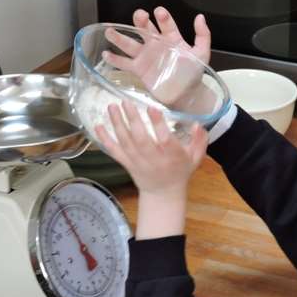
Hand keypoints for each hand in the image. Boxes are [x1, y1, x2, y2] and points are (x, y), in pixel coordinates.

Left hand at [94, 100, 207, 238]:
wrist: (163, 193)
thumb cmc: (180, 171)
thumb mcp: (195, 157)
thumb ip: (199, 140)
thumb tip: (198, 124)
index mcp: (172, 157)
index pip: (165, 140)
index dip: (158, 125)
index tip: (152, 108)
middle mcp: (154, 160)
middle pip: (141, 140)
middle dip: (132, 120)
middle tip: (126, 102)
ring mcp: (138, 162)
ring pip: (126, 143)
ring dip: (117, 124)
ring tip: (112, 106)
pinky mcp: (127, 164)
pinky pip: (115, 152)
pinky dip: (105, 140)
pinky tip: (98, 126)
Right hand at [102, 7, 211, 108]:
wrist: (186, 94)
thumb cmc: (193, 73)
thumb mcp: (202, 53)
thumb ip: (202, 35)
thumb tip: (200, 17)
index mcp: (171, 38)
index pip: (166, 24)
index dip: (163, 18)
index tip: (159, 13)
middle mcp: (156, 44)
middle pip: (145, 29)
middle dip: (141, 21)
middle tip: (139, 15)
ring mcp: (146, 56)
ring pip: (130, 44)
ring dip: (120, 37)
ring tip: (110, 31)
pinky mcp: (139, 70)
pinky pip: (124, 63)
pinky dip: (115, 59)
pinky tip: (106, 54)